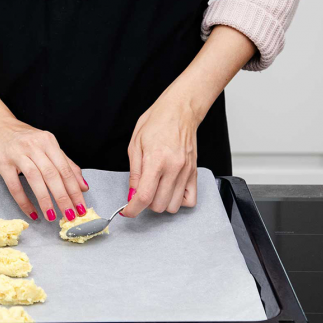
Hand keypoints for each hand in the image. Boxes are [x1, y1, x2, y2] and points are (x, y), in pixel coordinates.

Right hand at [0, 116, 88, 221]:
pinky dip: (24, 201)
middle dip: (63, 198)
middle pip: (52, 175)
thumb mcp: (47, 146)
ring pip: (35, 179)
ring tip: (52, 217)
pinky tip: (32, 212)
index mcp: (48, 141)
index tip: (81, 208)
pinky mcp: (3, 163)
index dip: (74, 190)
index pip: (65, 169)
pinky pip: (15, 185)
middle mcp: (34, 146)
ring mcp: (18, 153)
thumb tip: (83, 186)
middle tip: (70, 216)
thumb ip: (66, 164)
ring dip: (45, 200)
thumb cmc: (24, 139)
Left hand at [122, 90, 201, 216]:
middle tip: (140, 192)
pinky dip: (179, 201)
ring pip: (174, 206)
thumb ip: (134, 172)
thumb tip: (132, 194)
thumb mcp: (135, 144)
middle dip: (145, 204)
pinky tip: (170, 190)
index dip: (133, 209)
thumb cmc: (156, 122)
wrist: (180, 111)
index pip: (144, 196)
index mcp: (156, 160)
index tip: (127, 211)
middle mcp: (174, 169)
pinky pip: (190, 200)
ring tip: (155, 189)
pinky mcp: (194, 173)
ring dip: (161, 203)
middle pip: (159, 205)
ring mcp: (186, 172)